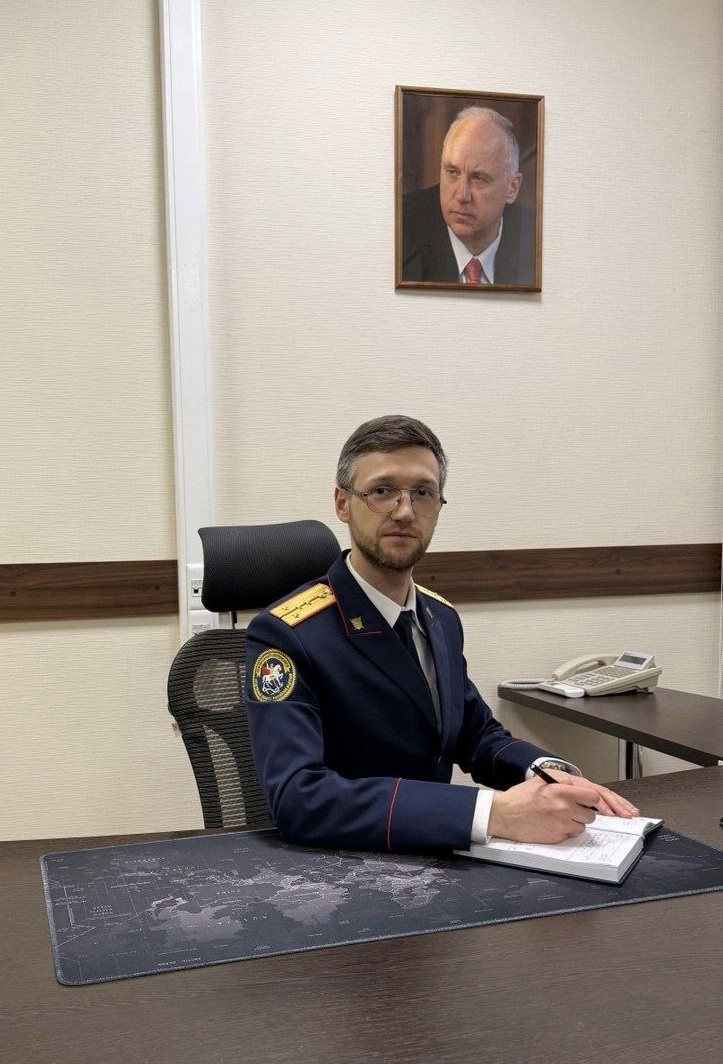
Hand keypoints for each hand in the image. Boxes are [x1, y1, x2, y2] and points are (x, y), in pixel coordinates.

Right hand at [488, 772, 638, 844]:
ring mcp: (560, 822)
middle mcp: (563, 805)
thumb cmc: (522, 797)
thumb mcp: (544, 781)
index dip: (599, 801)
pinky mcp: (556, 836)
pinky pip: (571, 835)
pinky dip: (565, 831)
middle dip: (586, 813)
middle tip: (577, 811)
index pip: (594, 794)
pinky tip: (552, 825)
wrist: (503, 814)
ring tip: (559, 817)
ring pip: (582, 826)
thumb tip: (587, 792)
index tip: (604, 807)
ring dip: (576, 823)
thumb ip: (566, 784)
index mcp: (561, 788)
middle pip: (591, 814)